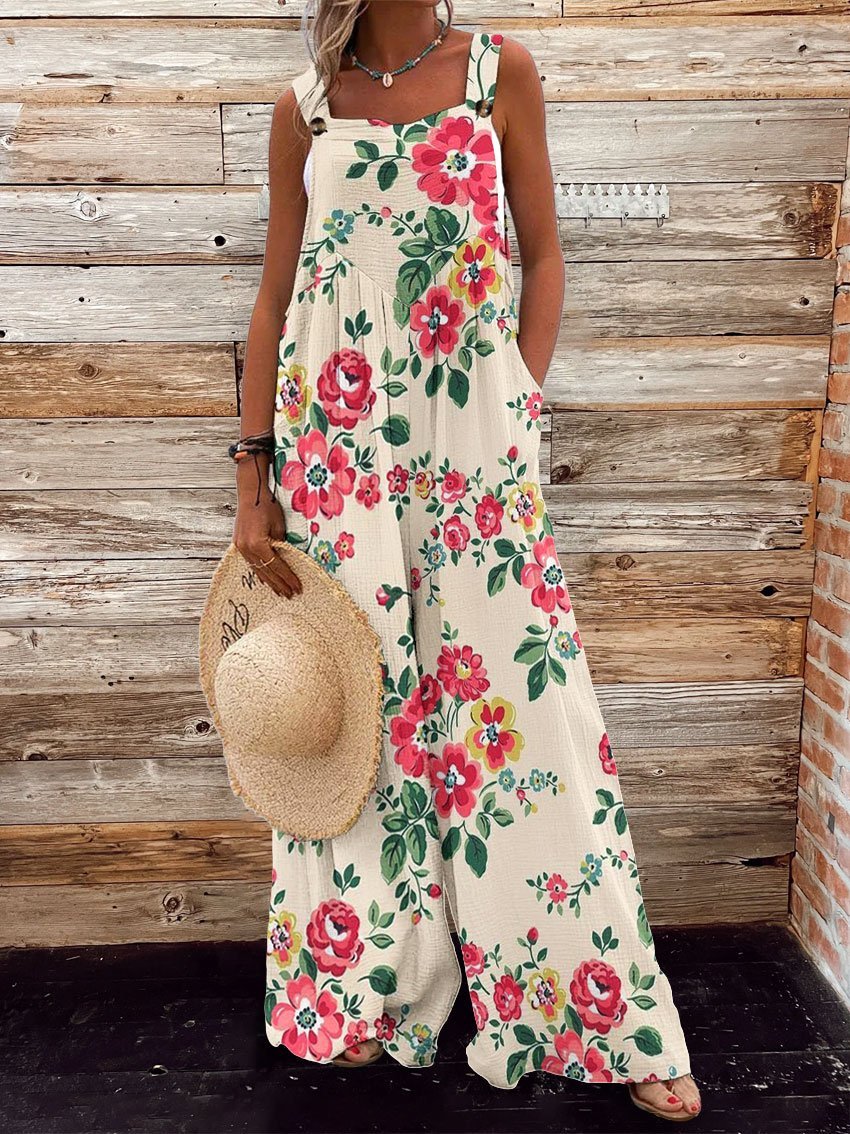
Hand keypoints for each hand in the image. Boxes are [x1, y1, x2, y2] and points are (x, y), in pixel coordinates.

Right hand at [233, 478, 301, 599]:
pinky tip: (266, 580)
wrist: (250, 493)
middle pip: (266, 572)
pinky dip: (260, 572)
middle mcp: (246, 549)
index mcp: (257, 544)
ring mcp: (241, 548)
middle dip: (280, 584)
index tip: (297, 587)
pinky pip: (251, 564)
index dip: (288, 578)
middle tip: (291, 594)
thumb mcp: (279, 526)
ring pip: (258, 570)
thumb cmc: (266, 506)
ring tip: (280, 592)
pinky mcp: (239, 545)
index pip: (277, 566)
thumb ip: (281, 545)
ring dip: (270, 582)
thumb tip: (287, 559)